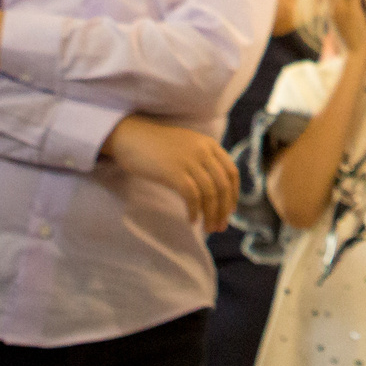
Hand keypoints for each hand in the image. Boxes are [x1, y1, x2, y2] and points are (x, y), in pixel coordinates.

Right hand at [103, 114, 237, 231]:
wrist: (131, 136)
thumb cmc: (157, 145)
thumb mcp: (188, 146)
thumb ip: (203, 161)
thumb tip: (216, 190)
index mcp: (210, 144)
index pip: (232, 172)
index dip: (233, 195)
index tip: (230, 211)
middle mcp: (203, 151)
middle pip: (223, 186)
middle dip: (223, 210)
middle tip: (219, 227)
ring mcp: (189, 161)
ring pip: (210, 193)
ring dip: (211, 215)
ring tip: (207, 228)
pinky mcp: (174, 172)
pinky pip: (192, 196)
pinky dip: (195, 211)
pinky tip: (192, 220)